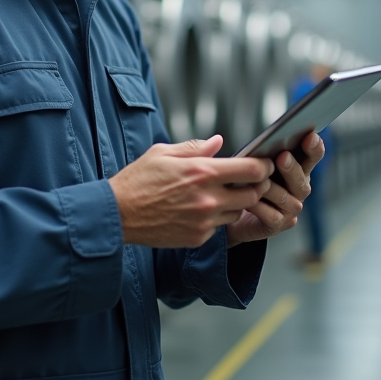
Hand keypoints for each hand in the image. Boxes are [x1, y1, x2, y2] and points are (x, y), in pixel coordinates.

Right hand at [108, 136, 273, 248]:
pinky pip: (220, 227)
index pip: (252, 170)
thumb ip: (196, 147)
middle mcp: (208, 198)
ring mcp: (204, 221)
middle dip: (255, 186)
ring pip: (238, 212)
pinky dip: (216, 218)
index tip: (263, 165)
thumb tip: (218, 142)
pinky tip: (200, 210)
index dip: (263, 167)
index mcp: (202, 172)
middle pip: (253, 194)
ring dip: (236, 203)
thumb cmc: (137, 180)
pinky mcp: (198, 237)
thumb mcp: (163, 153)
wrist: (117, 214)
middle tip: (247, 181)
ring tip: (220, 194)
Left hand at [226, 132, 324, 247]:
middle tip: (282, 157)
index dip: (314, 148)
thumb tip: (267, 141)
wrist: (233, 212)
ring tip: (258, 181)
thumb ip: (266, 154)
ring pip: (286, 198)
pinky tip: (249, 202)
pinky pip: (272, 215)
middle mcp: (299, 190)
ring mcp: (290, 209)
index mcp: (298, 170)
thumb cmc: (247, 181)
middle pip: (301, 180)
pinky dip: (260, 208)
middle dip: (291, 168)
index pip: (312, 157)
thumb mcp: (256, 164)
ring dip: (271, 188)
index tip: (310, 136)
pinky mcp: (278, 225)